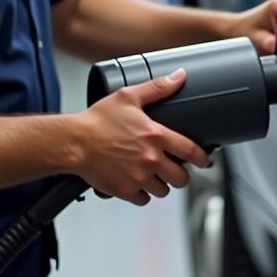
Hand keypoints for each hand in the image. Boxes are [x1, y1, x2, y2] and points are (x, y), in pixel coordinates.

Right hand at [72, 68, 208, 205]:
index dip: (202, 158)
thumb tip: (179, 76)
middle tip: (174, 170)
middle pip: (181, 178)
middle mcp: (151, 159)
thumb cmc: (97, 120)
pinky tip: (138, 184)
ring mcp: (139, 177)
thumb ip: (157, 87)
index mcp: (155, 136)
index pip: (191, 151)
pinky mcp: (125, 191)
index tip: (204, 160)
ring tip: (154, 176)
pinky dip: (143, 195)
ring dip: (162, 185)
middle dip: (181, 175)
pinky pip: (144, 200)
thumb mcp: (128, 97)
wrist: (73, 142)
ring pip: (164, 191)